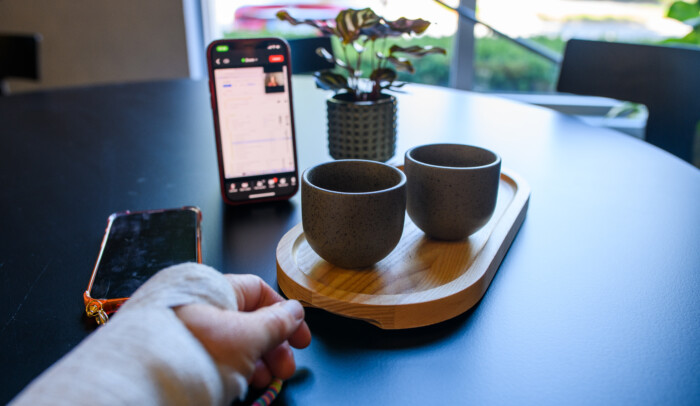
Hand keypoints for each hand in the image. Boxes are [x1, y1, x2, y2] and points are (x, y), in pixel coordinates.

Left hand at [175, 274, 311, 387]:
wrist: (141, 383)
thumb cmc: (189, 354)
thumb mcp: (248, 338)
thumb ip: (277, 323)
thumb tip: (294, 311)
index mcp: (212, 285)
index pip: (259, 291)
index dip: (285, 315)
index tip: (299, 339)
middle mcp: (193, 299)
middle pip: (245, 318)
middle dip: (271, 345)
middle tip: (283, 369)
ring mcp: (179, 325)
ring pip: (228, 337)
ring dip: (253, 359)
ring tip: (262, 381)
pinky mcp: (169, 348)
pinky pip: (208, 351)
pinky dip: (228, 365)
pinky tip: (237, 382)